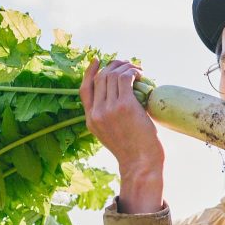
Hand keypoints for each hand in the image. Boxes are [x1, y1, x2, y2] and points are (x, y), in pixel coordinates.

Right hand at [80, 58, 164, 212]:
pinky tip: (140, 75)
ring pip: (112, 75)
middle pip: (100, 78)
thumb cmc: (133, 151)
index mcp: (90, 120)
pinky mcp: (125, 106)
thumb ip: (108, 117)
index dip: (89, 72)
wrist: (141, 164)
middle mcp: (97, 113)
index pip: (84, 89)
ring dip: (126, 67)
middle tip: (128, 65)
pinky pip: (125, 78)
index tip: (98, 61)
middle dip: (114, 66)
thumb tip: (120, 97)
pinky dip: (132, 72)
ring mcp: (109, 109)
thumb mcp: (111, 135)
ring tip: (137, 70)